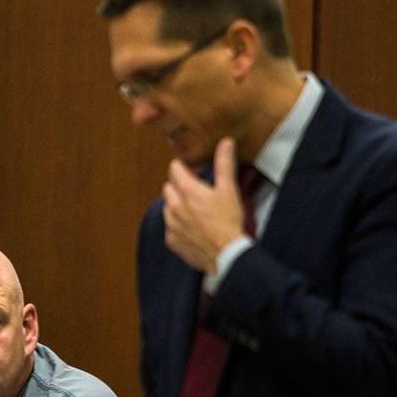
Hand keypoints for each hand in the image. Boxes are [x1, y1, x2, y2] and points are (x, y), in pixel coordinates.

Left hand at [162, 137, 245, 273]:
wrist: (225, 254)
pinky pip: (170, 227)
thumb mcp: (229, 189)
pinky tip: (193, 227)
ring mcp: (170, 224)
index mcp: (187, 190)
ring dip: (177, 205)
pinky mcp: (171, 240)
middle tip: (196, 191)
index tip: (192, 170)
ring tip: (196, 211)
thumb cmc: (228, 221)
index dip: (183, 167)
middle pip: (168, 187)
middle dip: (179, 186)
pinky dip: (178, 225)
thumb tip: (225, 142)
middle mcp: (173, 206)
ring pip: (167, 207)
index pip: (174, 168)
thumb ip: (224, 164)